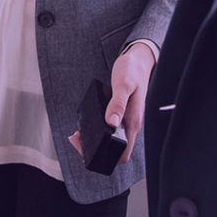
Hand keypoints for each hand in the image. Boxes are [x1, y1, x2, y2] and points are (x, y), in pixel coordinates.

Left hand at [67, 42, 155, 166]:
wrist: (139, 59)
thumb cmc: (133, 70)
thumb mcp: (123, 84)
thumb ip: (118, 104)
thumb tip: (111, 123)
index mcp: (133, 121)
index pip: (123, 153)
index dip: (106, 157)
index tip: (89, 148)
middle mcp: (130, 124)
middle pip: (115, 150)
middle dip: (95, 150)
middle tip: (77, 139)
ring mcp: (126, 120)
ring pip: (111, 140)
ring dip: (94, 141)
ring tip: (78, 134)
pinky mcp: (121, 114)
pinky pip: (109, 128)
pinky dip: (97, 129)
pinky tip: (86, 123)